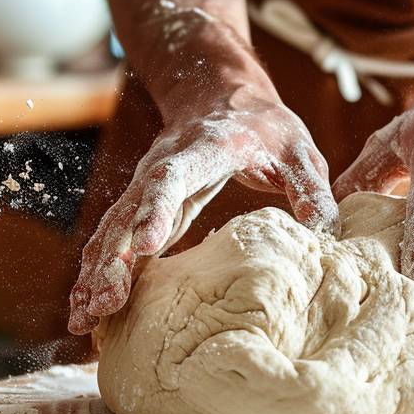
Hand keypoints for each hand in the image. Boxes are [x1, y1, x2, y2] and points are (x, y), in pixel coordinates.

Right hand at [69, 88, 338, 334]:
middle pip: (127, 213)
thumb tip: (328, 234)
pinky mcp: (142, 211)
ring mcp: (145, 190)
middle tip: (104, 301)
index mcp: (200, 151)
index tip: (147, 245)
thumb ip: (310, 188)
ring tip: (85, 318)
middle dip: (113, 258)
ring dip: (96, 273)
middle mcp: (160, 170)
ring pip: (111, 231)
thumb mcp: (296, 148)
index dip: (156, 210)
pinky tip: (87, 310)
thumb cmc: (262, 125)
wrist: (219, 95)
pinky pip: (113, 242)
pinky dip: (97, 274)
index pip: (171, 180)